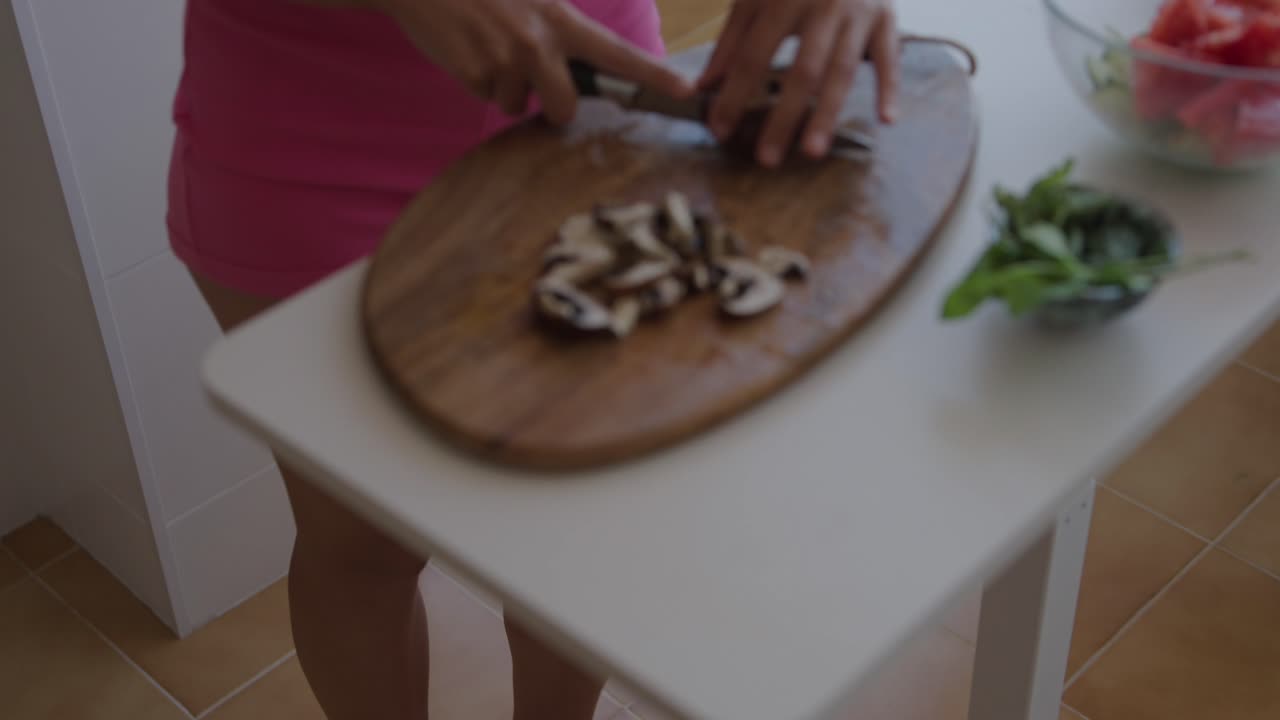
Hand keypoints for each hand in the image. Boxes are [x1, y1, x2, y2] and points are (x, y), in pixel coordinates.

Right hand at [369, 0, 691, 123]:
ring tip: (489, 48)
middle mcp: (538, 43)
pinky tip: (468, 49)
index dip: (653, 74)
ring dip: (506, 88)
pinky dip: (478, 81)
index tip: (685, 89)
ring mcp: (504, 62)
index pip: (617, 53)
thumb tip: (577, 74)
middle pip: (565, 108)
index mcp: (560, 19)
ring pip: (519, 106)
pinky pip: (486, 98)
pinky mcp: (473, 76)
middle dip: (550, 104)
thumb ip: (560, 31)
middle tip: (530, 74)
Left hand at [697, 0, 898, 166]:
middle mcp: (822, 6)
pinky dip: (890, 88)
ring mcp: (858, 13)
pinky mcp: (887, 18)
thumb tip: (705, 87)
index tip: (719, 130)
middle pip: (801, 71)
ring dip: (827, 114)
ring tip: (812, 152)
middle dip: (783, 117)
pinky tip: (886, 120)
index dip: (734, 95)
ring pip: (841, 71)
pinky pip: (889, 58)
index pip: (754, 57)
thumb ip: (731, 42)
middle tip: (767, 158)